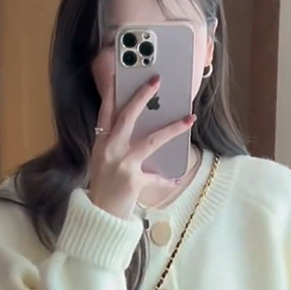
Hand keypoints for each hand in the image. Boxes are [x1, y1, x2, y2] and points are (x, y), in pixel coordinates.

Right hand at [88, 74, 195, 220]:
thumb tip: (147, 127)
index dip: (113, 91)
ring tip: (189, 119)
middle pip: (127, 118)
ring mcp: (122, 165)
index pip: (106, 111)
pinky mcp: (133, 181)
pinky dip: (168, 178)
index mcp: (101, 143)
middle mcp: (109, 151)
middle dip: (142, 97)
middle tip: (157, 80)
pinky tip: (178, 178)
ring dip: (172, 129)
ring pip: (151, 141)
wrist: (100, 217)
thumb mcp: (105, 161)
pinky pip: (157, 176)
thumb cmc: (105, 187)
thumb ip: (118, 144)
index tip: (120, 73)